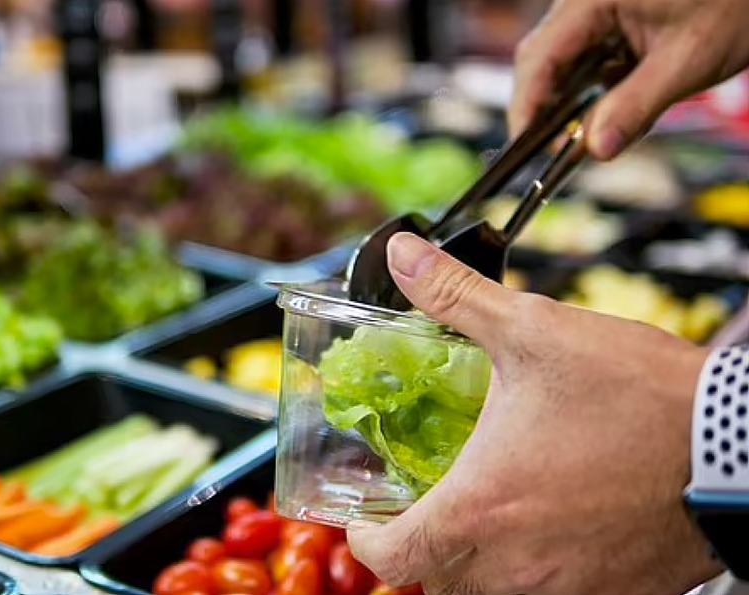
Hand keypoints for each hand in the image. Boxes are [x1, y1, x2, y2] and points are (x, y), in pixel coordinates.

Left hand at [346, 233, 723, 594]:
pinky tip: (548, 526)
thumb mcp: (534, 332)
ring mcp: (567, 585)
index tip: (366, 517)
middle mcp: (518, 561)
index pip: (392, 557)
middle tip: (425, 503)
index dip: (367, 539)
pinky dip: (533, 572)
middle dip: (422, 545)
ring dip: (476, 560)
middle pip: (438, 579)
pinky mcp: (614, 591)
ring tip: (486, 513)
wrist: (737, 441)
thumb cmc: (641, 396)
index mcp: (482, 507)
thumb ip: (455, 296)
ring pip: (491, 593)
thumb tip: (404, 254)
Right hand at [509, 0, 748, 159]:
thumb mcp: (687, 62)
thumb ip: (635, 108)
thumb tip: (595, 150)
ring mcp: (599, 9)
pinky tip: (609, 111)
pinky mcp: (614, 20)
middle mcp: (587, 0)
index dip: (526, 105)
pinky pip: (588, 59)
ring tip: (583, 136)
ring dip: (571, 101)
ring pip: (564, 62)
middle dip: (545, 108)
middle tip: (553, 151)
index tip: (525, 145)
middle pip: (542, 59)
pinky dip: (594, 90)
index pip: (539, 56)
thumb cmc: (739, 2)